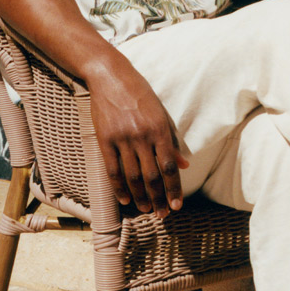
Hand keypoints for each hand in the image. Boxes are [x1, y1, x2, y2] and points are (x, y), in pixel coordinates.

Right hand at [86, 58, 188, 217]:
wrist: (110, 76)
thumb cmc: (139, 94)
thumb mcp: (160, 114)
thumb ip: (172, 141)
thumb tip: (185, 165)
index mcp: (159, 130)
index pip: (169, 167)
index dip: (174, 189)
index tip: (177, 204)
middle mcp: (142, 137)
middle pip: (152, 176)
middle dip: (159, 198)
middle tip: (162, 214)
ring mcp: (122, 139)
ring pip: (133, 177)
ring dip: (141, 197)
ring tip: (146, 209)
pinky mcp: (105, 140)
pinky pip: (113, 170)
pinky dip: (119, 187)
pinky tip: (125, 199)